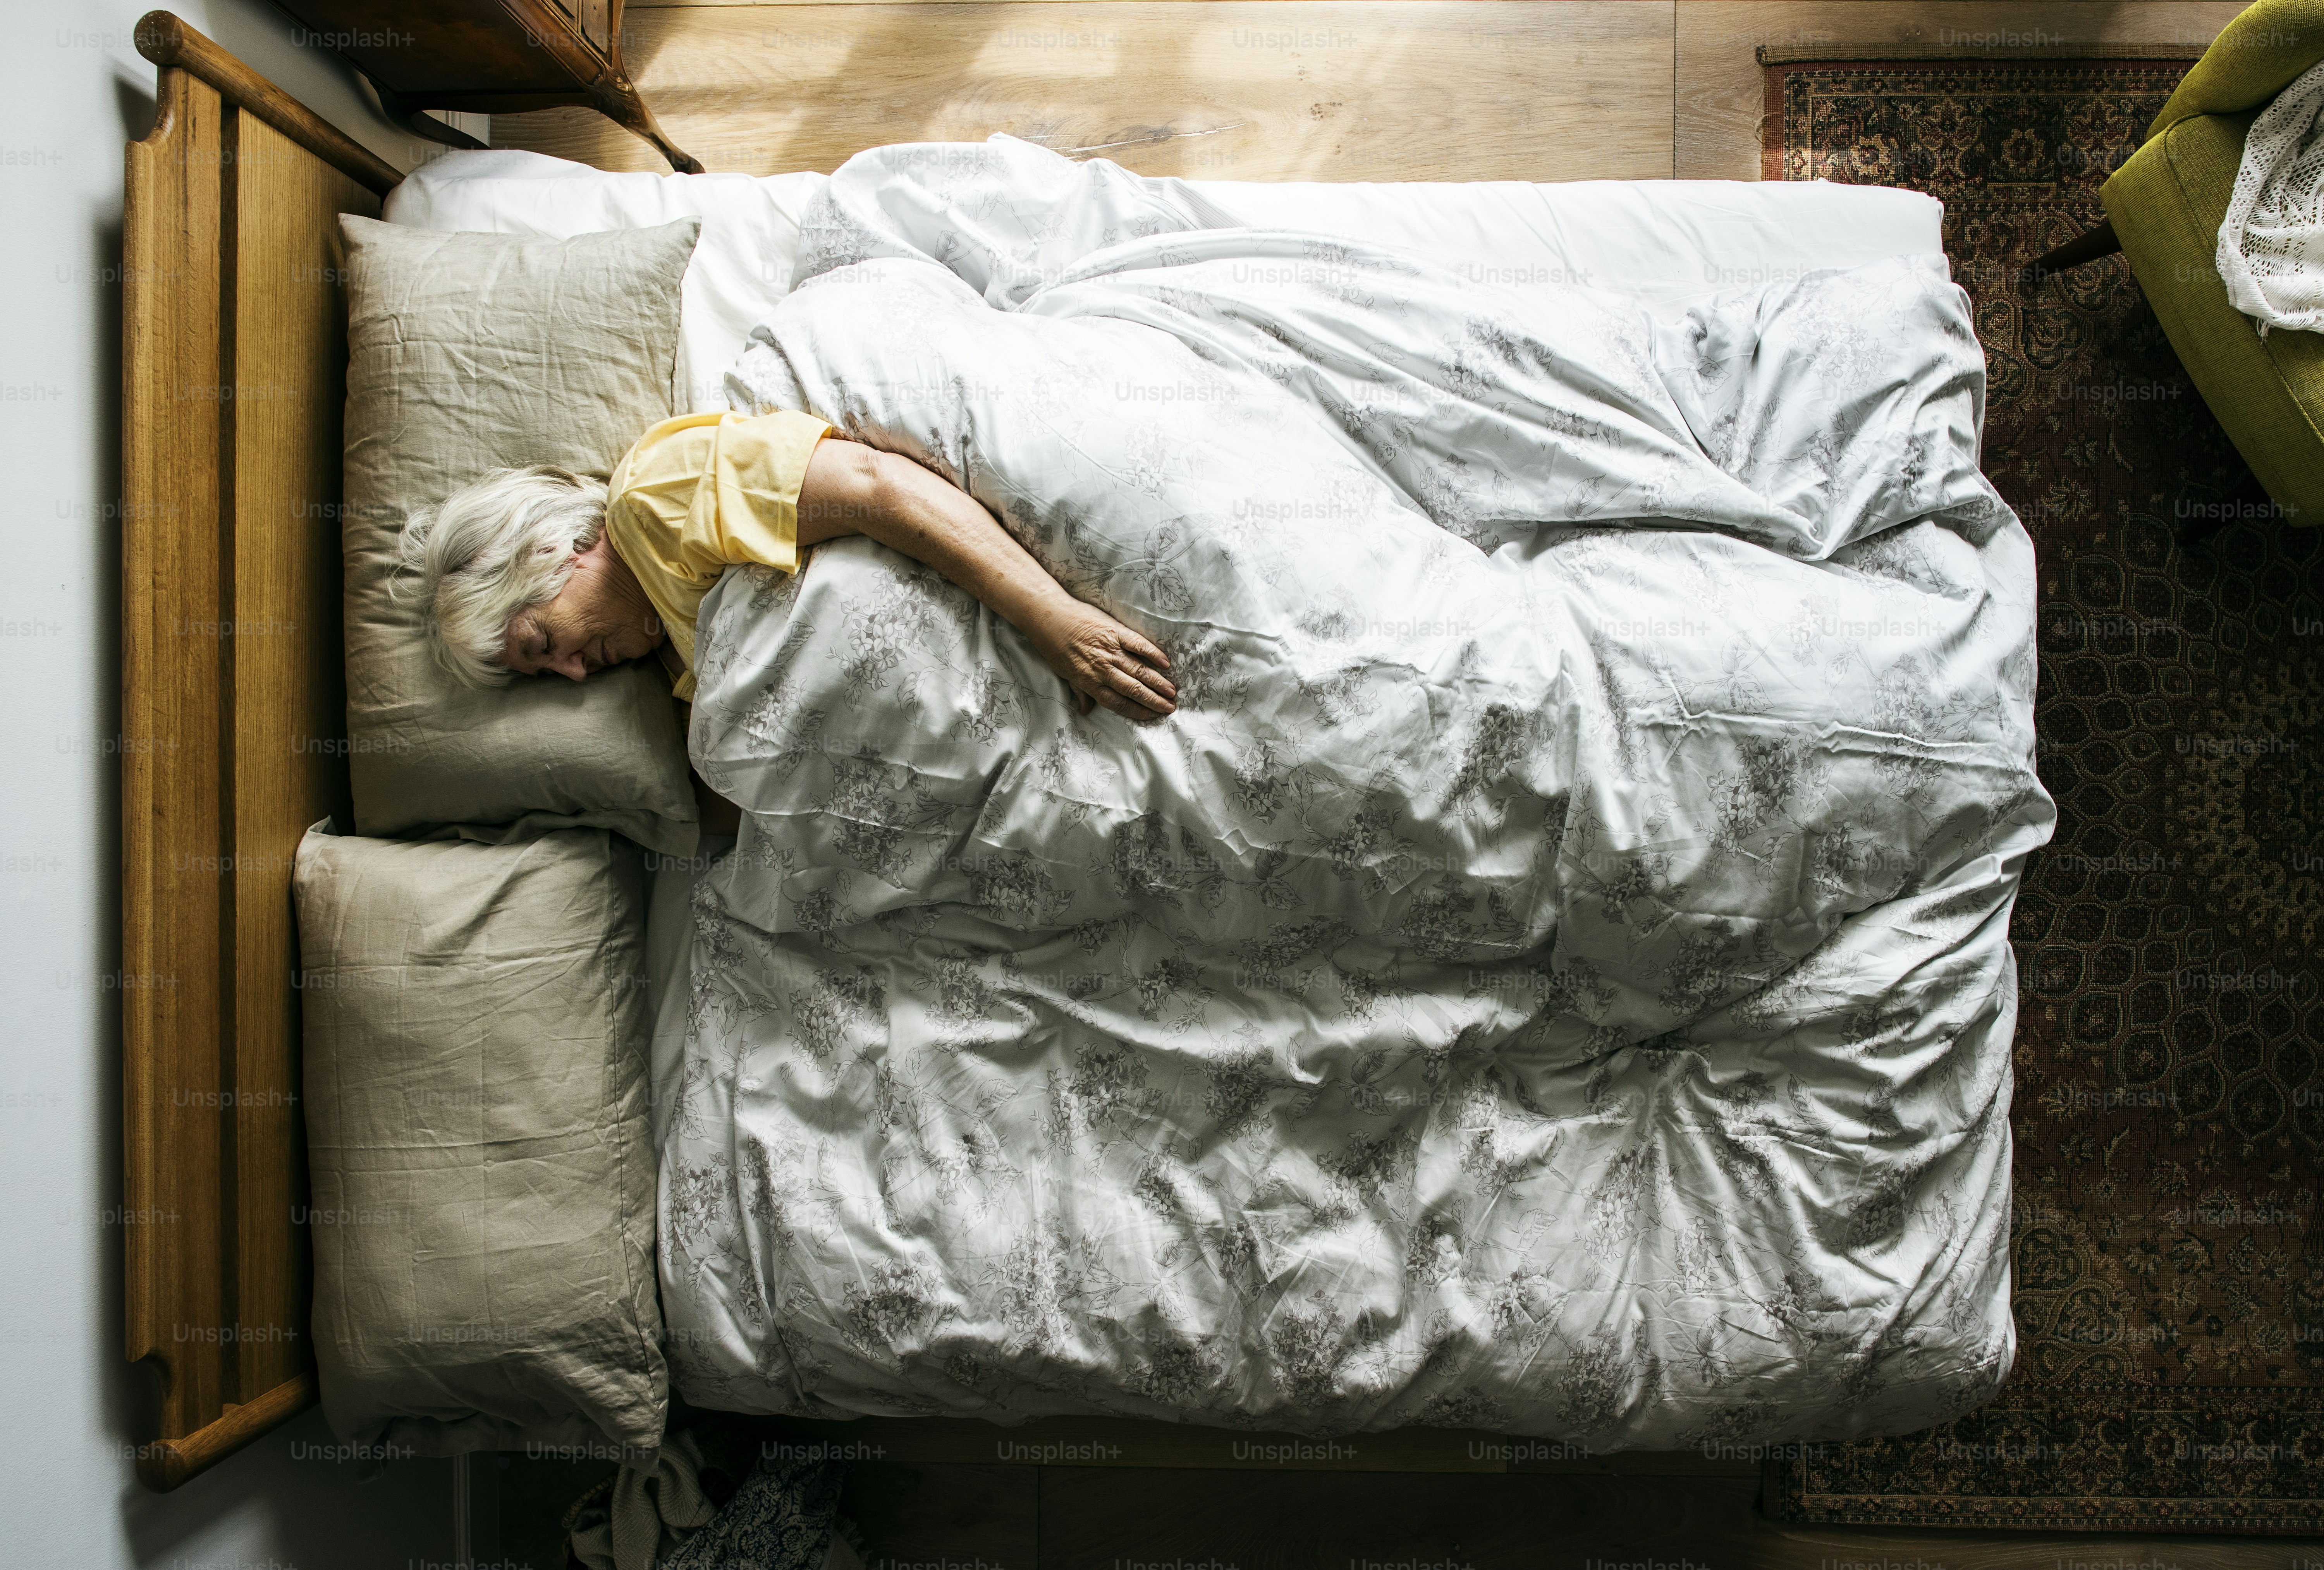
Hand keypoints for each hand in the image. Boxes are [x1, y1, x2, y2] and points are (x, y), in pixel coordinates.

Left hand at [1026, 600, 1176, 720]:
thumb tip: (1085, 710)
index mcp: (1089, 682)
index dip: (1137, 711)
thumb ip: (1079, 691)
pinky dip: (1152, 654)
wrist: (1049, 616)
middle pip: (1133, 689)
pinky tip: (1165, 663)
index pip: (1118, 702)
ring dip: (1157, 683)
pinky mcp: (1114, 631)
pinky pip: (1137, 644)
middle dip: (1153, 701)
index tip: (1151, 715)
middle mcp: (1102, 669)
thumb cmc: (1054, 645)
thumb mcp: (1063, 673)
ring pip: (1138, 671)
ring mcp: (1110, 649)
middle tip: (1170, 707)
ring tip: (1172, 692)